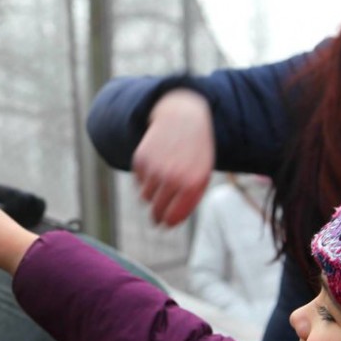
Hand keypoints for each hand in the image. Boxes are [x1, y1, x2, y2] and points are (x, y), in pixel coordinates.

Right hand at [133, 88, 213, 225]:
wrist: (184, 118)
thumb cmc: (195, 152)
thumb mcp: (201, 175)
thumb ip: (189, 200)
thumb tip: (168, 223)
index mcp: (191, 184)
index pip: (172, 218)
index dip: (167, 223)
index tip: (166, 223)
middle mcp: (172, 177)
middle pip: (156, 211)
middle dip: (157, 215)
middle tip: (158, 215)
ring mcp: (154, 168)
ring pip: (145, 197)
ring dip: (152, 194)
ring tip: (163, 180)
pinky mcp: (141, 159)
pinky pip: (139, 181)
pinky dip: (145, 178)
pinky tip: (156, 165)